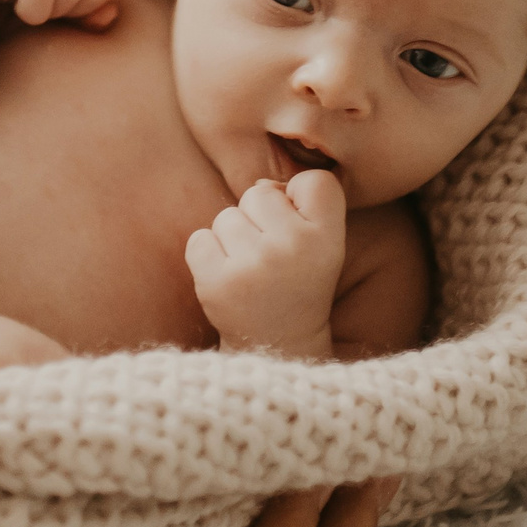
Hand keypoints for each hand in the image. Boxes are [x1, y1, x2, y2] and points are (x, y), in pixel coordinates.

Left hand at [185, 169, 347, 355]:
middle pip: (260, 193)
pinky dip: (207, 255)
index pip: (315, 181)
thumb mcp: (323, 244)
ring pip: (227, 216)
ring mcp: (253, 264)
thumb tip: (260, 183)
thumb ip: (303, 203)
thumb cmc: (297, 283)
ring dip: (232, 239)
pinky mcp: (217, 280)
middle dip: (259, 218)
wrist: (276, 345)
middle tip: (270, 257)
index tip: (299, 229)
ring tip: (250, 270)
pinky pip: (200, 238)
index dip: (299, 197)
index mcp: (327, 237)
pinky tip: (228, 277)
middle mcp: (293, 246)